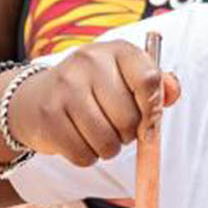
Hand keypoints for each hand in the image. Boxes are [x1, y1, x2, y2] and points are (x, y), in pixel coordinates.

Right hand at [5, 43, 177, 166]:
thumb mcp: (124, 77)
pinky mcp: (49, 116)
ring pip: (106, 142)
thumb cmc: (92, 90)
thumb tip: (172, 91)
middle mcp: (89, 62)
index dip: (153, 108)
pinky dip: (86, 156)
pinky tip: (79, 139)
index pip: (148, 79)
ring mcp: (65, 87)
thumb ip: (154, 84)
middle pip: (128, 118)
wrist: (35, 98)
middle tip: (117, 128)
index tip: (148, 122)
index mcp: (116, 50)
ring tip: (99, 135)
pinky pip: (83, 155)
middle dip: (128, 134)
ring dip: (108, 148)